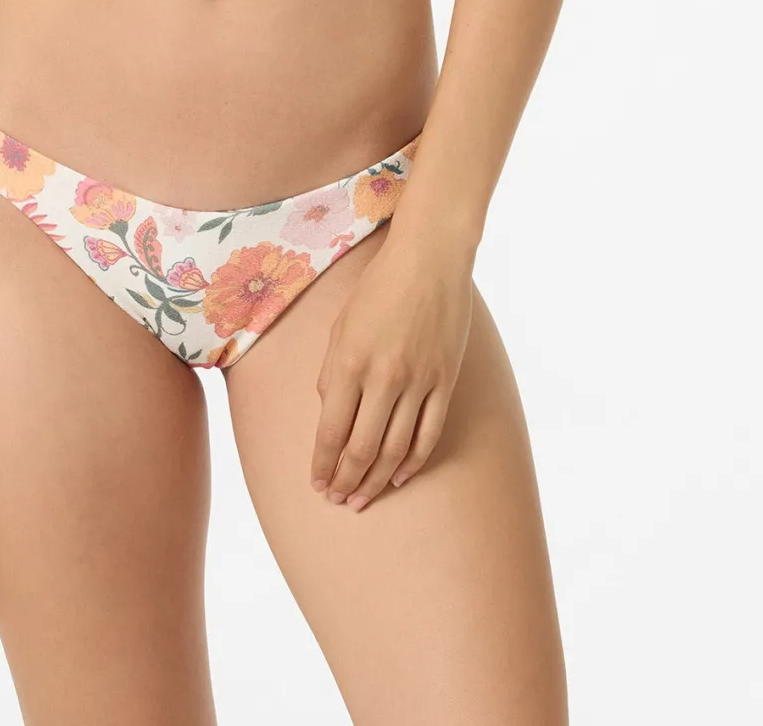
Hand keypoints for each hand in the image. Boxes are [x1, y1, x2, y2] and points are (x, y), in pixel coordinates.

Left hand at [310, 221, 474, 510]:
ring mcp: (419, 382)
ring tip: (362, 499)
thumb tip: (331, 415)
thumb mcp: (341, 326)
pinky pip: (428, 434)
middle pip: (362, 449)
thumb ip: (333, 373)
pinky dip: (413, 462)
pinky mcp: (446, 381)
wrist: (430, 259)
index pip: (331, 431)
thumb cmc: (378, 287)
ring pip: (395, 450)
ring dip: (376, 481)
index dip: (323, 464)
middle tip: (337, 501)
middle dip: (346, 482)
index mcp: (350, 362)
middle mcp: (384, 378)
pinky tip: (399, 478)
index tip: (316, 484)